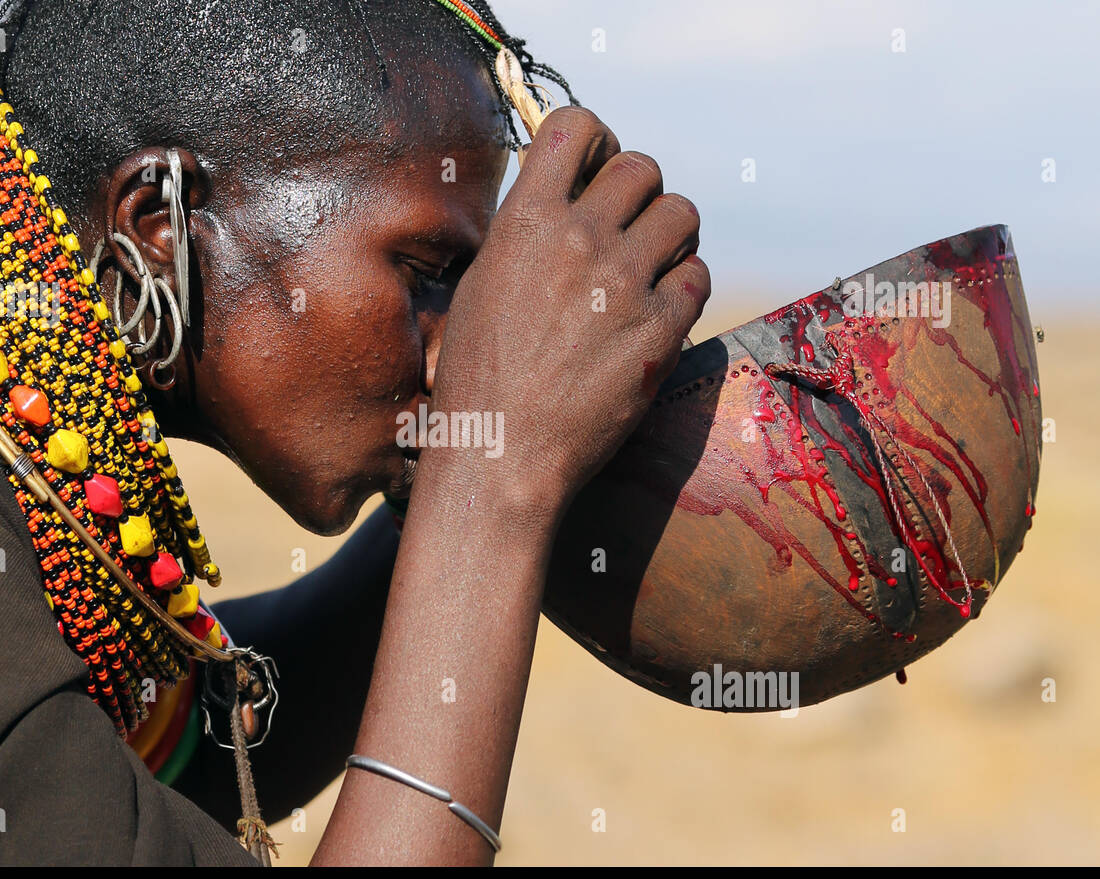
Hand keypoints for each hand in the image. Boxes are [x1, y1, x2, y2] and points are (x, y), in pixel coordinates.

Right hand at [431, 105, 708, 519]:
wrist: (502, 455)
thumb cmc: (479, 380)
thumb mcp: (481, 287)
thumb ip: (524, 235)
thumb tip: (559, 202)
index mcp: (525, 222)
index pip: (575, 126)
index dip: (595, 138)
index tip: (595, 166)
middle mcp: (579, 240)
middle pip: (640, 167)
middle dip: (638, 191)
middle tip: (627, 225)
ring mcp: (625, 283)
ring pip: (681, 213)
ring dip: (670, 232)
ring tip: (651, 263)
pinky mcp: (662, 329)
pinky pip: (697, 275)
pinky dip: (683, 285)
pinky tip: (658, 308)